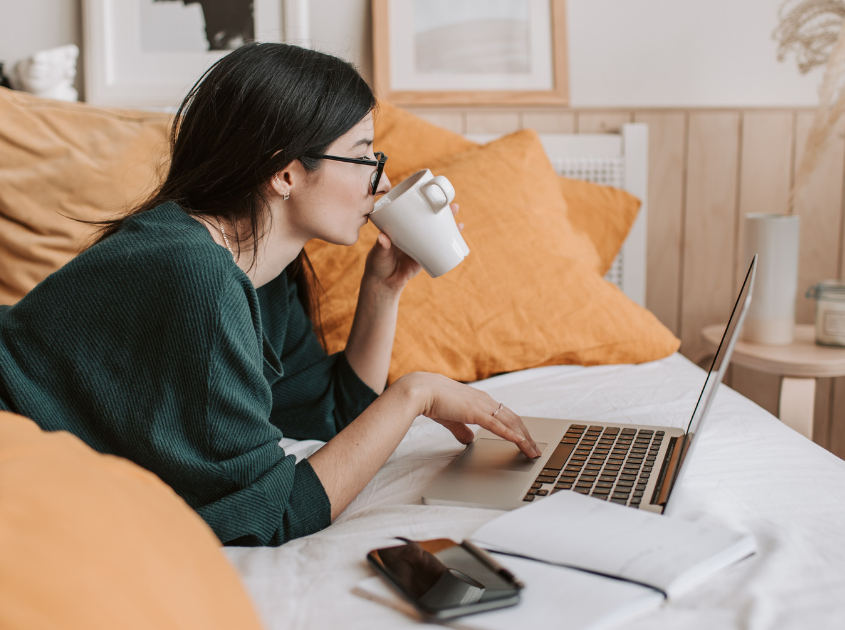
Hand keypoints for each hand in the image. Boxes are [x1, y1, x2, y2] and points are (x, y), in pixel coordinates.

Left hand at [364, 203, 462, 293]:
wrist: (384, 283)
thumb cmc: (377, 264)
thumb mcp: (378, 253)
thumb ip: (381, 246)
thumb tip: (383, 237)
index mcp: (401, 227)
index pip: (414, 211)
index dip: (425, 203)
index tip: (435, 196)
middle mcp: (413, 233)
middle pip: (430, 219)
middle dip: (443, 213)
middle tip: (454, 207)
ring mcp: (420, 244)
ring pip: (437, 232)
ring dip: (449, 226)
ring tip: (459, 223)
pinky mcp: (425, 257)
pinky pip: (439, 248)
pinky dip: (449, 243)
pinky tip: (458, 238)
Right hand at [396, 371, 540, 457]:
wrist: (422, 390)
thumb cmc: (434, 400)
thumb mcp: (452, 418)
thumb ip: (462, 429)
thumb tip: (469, 440)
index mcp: (481, 400)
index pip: (506, 415)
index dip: (518, 429)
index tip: (526, 441)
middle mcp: (485, 401)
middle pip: (514, 419)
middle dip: (527, 436)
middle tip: (536, 450)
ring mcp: (482, 405)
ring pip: (510, 423)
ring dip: (524, 438)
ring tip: (532, 451)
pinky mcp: (475, 412)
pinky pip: (497, 425)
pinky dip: (511, 434)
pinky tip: (520, 442)